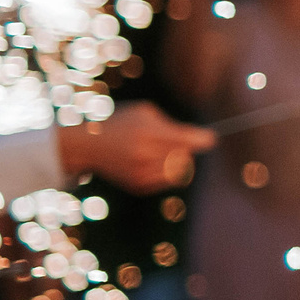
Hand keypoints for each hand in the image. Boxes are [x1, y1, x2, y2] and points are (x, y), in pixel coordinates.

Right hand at [56, 102, 214, 192]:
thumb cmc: (121, 123)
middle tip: (181, 144)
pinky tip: (152, 162)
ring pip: (180, 171)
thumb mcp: (144, 113)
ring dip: (179, 162)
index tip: (211, 139)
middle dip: (187, 150)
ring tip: (165, 152)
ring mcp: (141, 173)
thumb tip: (202, 138)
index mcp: (147, 132)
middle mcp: (144, 155)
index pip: (187, 140)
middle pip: (186, 156)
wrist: (88, 146)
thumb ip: (172, 124)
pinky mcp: (138, 186)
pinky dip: (167, 172)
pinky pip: (167, 181)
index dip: (203, 139)